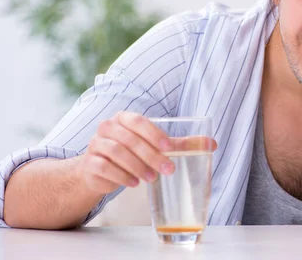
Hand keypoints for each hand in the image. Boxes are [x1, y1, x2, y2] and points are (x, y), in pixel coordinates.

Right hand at [78, 112, 216, 194]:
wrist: (98, 169)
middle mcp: (108, 127)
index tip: (170, 148)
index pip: (138, 121)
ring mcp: (96, 144)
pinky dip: (120, 176)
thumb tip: (212, 144)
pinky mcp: (90, 163)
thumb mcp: (154, 146)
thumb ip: (181, 145)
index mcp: (124, 118)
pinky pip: (103, 166)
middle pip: (129, 139)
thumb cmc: (131, 153)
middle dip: (150, 155)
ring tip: (151, 178)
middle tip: (168, 169)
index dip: (154, 133)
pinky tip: (134, 183)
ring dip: (136, 166)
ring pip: (116, 152)